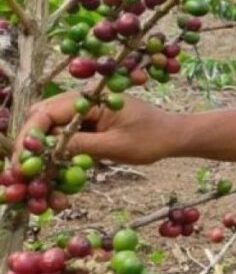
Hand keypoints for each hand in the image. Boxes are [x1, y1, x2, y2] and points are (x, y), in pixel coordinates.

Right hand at [15, 91, 178, 164]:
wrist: (173, 136)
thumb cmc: (151, 138)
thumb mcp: (115, 145)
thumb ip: (81, 145)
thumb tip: (47, 148)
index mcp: (91, 99)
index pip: (47, 112)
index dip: (30, 135)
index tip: (23, 159)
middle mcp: (83, 101)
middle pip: (42, 117)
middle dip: (30, 142)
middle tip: (24, 171)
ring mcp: (85, 111)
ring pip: (51, 127)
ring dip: (43, 148)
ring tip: (39, 174)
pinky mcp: (89, 123)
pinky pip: (65, 134)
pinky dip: (57, 151)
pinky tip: (56, 172)